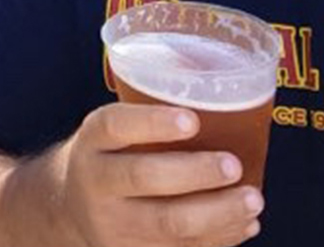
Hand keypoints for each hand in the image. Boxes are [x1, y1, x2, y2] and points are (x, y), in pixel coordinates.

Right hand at [59, 103, 263, 246]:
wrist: (70, 209)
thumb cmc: (110, 158)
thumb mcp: (112, 131)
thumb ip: (151, 115)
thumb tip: (218, 92)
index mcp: (92, 140)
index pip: (115, 125)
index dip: (152, 122)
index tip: (192, 119)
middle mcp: (95, 182)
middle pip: (143, 177)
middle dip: (196, 172)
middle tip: (233, 164)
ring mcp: (112, 224)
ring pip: (168, 224)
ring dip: (218, 213)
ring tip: (253, 199)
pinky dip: (220, 238)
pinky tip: (244, 223)